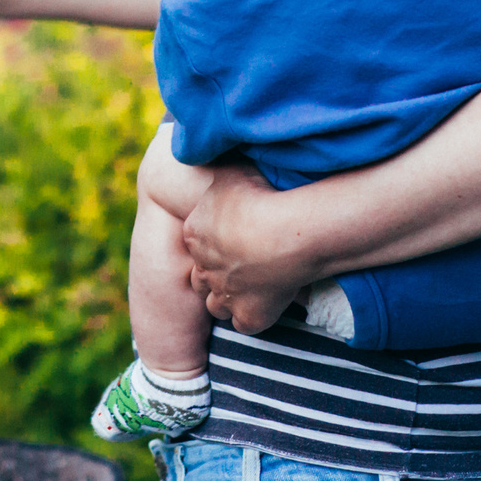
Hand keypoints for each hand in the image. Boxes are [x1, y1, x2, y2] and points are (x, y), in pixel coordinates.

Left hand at [180, 158, 317, 334]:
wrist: (286, 231)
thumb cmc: (261, 195)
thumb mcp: (230, 173)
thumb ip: (217, 176)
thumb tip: (208, 157)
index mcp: (194, 232)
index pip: (196, 242)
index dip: (214, 242)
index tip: (235, 237)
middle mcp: (203, 267)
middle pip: (201, 277)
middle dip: (215, 272)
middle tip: (242, 262)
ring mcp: (225, 295)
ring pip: (216, 305)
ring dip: (228, 297)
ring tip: (251, 285)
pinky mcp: (249, 316)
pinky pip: (243, 323)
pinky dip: (252, 315)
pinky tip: (267, 303)